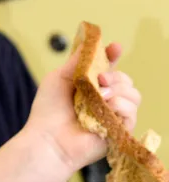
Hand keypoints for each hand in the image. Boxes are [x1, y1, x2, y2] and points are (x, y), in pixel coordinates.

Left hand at [25, 43, 141, 171]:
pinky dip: (120, 106)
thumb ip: (76, 62)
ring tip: (100, 96)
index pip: (109, 68)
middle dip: (115, 76)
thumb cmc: (47, 112)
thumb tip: (91, 42)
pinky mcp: (119, 132)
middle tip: (100, 80)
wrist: (48, 139)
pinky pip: (132, 112)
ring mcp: (112, 116)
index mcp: (90, 88)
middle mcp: (103, 101)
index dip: (113, 56)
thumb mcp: (58, 79)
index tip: (114, 48)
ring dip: (118, 90)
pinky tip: (106, 106)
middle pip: (125, 80)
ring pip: (133, 94)